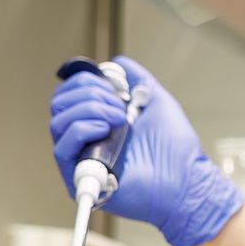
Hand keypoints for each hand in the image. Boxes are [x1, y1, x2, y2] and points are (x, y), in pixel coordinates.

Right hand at [49, 56, 244, 245]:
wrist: (186, 182)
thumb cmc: (176, 150)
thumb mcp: (157, 101)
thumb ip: (137, 79)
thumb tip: (116, 63)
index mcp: (99, 122)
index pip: (70, 94)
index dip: (86, 81)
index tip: (116, 87)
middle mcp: (86, 140)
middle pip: (60, 103)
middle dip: (89, 93)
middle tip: (119, 106)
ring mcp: (82, 159)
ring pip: (58, 122)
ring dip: (89, 110)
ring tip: (119, 119)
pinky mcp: (80, 179)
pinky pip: (62, 148)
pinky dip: (82, 129)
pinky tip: (106, 129)